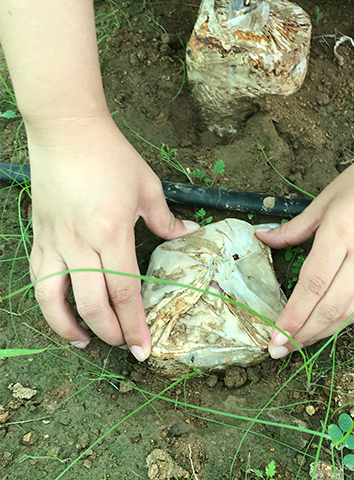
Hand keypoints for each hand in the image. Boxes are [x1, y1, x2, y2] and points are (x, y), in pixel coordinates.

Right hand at [28, 115, 197, 360]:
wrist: (66, 130)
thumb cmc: (111, 156)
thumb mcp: (148, 187)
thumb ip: (167, 221)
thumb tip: (189, 237)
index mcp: (111, 233)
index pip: (125, 292)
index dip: (136, 325)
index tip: (145, 349)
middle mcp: (80, 244)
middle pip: (94, 305)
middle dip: (112, 334)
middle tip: (128, 347)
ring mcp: (55, 242)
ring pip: (54, 300)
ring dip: (70, 328)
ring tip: (87, 343)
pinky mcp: (39, 238)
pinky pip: (39, 280)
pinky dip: (49, 304)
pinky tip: (62, 313)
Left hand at [256, 144, 353, 357]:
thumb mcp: (324, 200)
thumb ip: (292, 227)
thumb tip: (261, 237)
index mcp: (340, 234)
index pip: (312, 286)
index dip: (292, 316)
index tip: (273, 335)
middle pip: (329, 307)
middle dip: (301, 334)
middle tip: (277, 350)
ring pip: (347, 312)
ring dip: (319, 333)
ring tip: (295, 346)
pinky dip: (339, 321)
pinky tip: (322, 329)